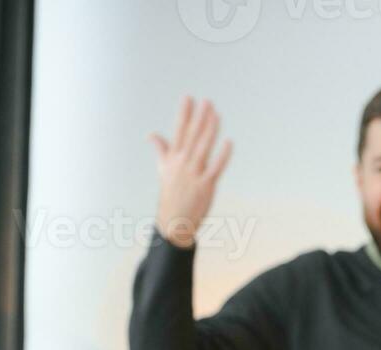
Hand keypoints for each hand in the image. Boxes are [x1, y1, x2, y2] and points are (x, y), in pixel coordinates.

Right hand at [148, 96, 232, 248]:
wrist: (173, 221)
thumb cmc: (170, 194)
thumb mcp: (163, 170)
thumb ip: (161, 150)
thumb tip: (151, 135)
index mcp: (173, 158)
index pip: (179, 131)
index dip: (184, 114)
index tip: (188, 97)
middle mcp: (182, 164)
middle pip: (192, 136)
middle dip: (199, 117)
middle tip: (207, 100)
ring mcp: (194, 174)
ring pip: (203, 147)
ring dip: (210, 130)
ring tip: (217, 114)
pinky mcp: (205, 185)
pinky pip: (216, 167)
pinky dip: (222, 155)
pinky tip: (229, 142)